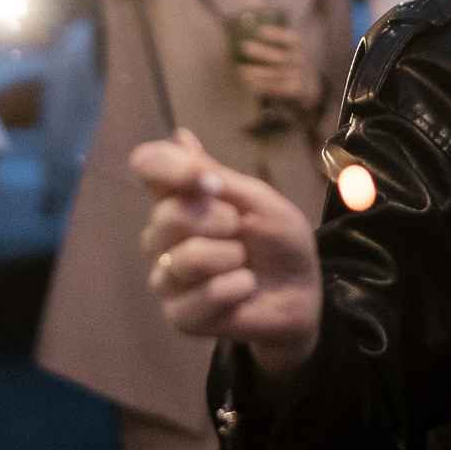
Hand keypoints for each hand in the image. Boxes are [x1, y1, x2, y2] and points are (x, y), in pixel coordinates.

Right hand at [135, 129, 320, 381]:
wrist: (301, 290)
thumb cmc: (277, 239)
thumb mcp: (255, 199)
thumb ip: (213, 174)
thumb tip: (178, 134)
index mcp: (179, 198)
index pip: (149, 167)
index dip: (173, 170)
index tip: (210, 183)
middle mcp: (162, 235)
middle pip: (169, 216)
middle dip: (222, 222)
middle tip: (242, 231)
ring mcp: (167, 277)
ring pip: (184, 259)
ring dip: (231, 258)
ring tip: (244, 264)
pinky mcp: (179, 315)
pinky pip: (198, 298)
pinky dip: (234, 289)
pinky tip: (244, 288)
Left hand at [236, 25, 317, 106]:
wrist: (312, 85)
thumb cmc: (293, 61)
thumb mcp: (292, 48)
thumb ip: (278, 39)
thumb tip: (251, 22)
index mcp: (299, 46)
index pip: (289, 39)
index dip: (276, 34)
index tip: (260, 31)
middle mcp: (300, 60)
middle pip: (280, 57)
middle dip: (261, 52)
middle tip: (244, 47)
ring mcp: (298, 76)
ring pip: (275, 75)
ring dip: (257, 73)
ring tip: (241, 70)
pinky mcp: (295, 90)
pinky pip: (275, 88)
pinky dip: (261, 85)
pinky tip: (249, 82)